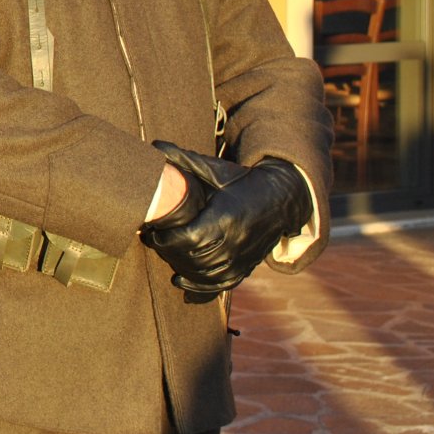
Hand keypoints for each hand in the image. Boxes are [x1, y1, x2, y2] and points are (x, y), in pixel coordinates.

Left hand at [145, 142, 312, 293]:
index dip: (167, 239)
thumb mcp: (215, 170)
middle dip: (168, 252)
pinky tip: (180, 281)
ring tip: (165, 254)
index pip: (190, 238)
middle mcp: (236, 242)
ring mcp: (242, 258)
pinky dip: (199, 287)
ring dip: (180, 267)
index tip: (154, 231)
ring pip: (204, 273)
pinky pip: (220, 284)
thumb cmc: (241, 181)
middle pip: (194, 258)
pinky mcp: (245, 267)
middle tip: (153, 240)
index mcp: (226, 217)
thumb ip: (184, 160)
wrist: (280, 199)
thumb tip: (154, 146)